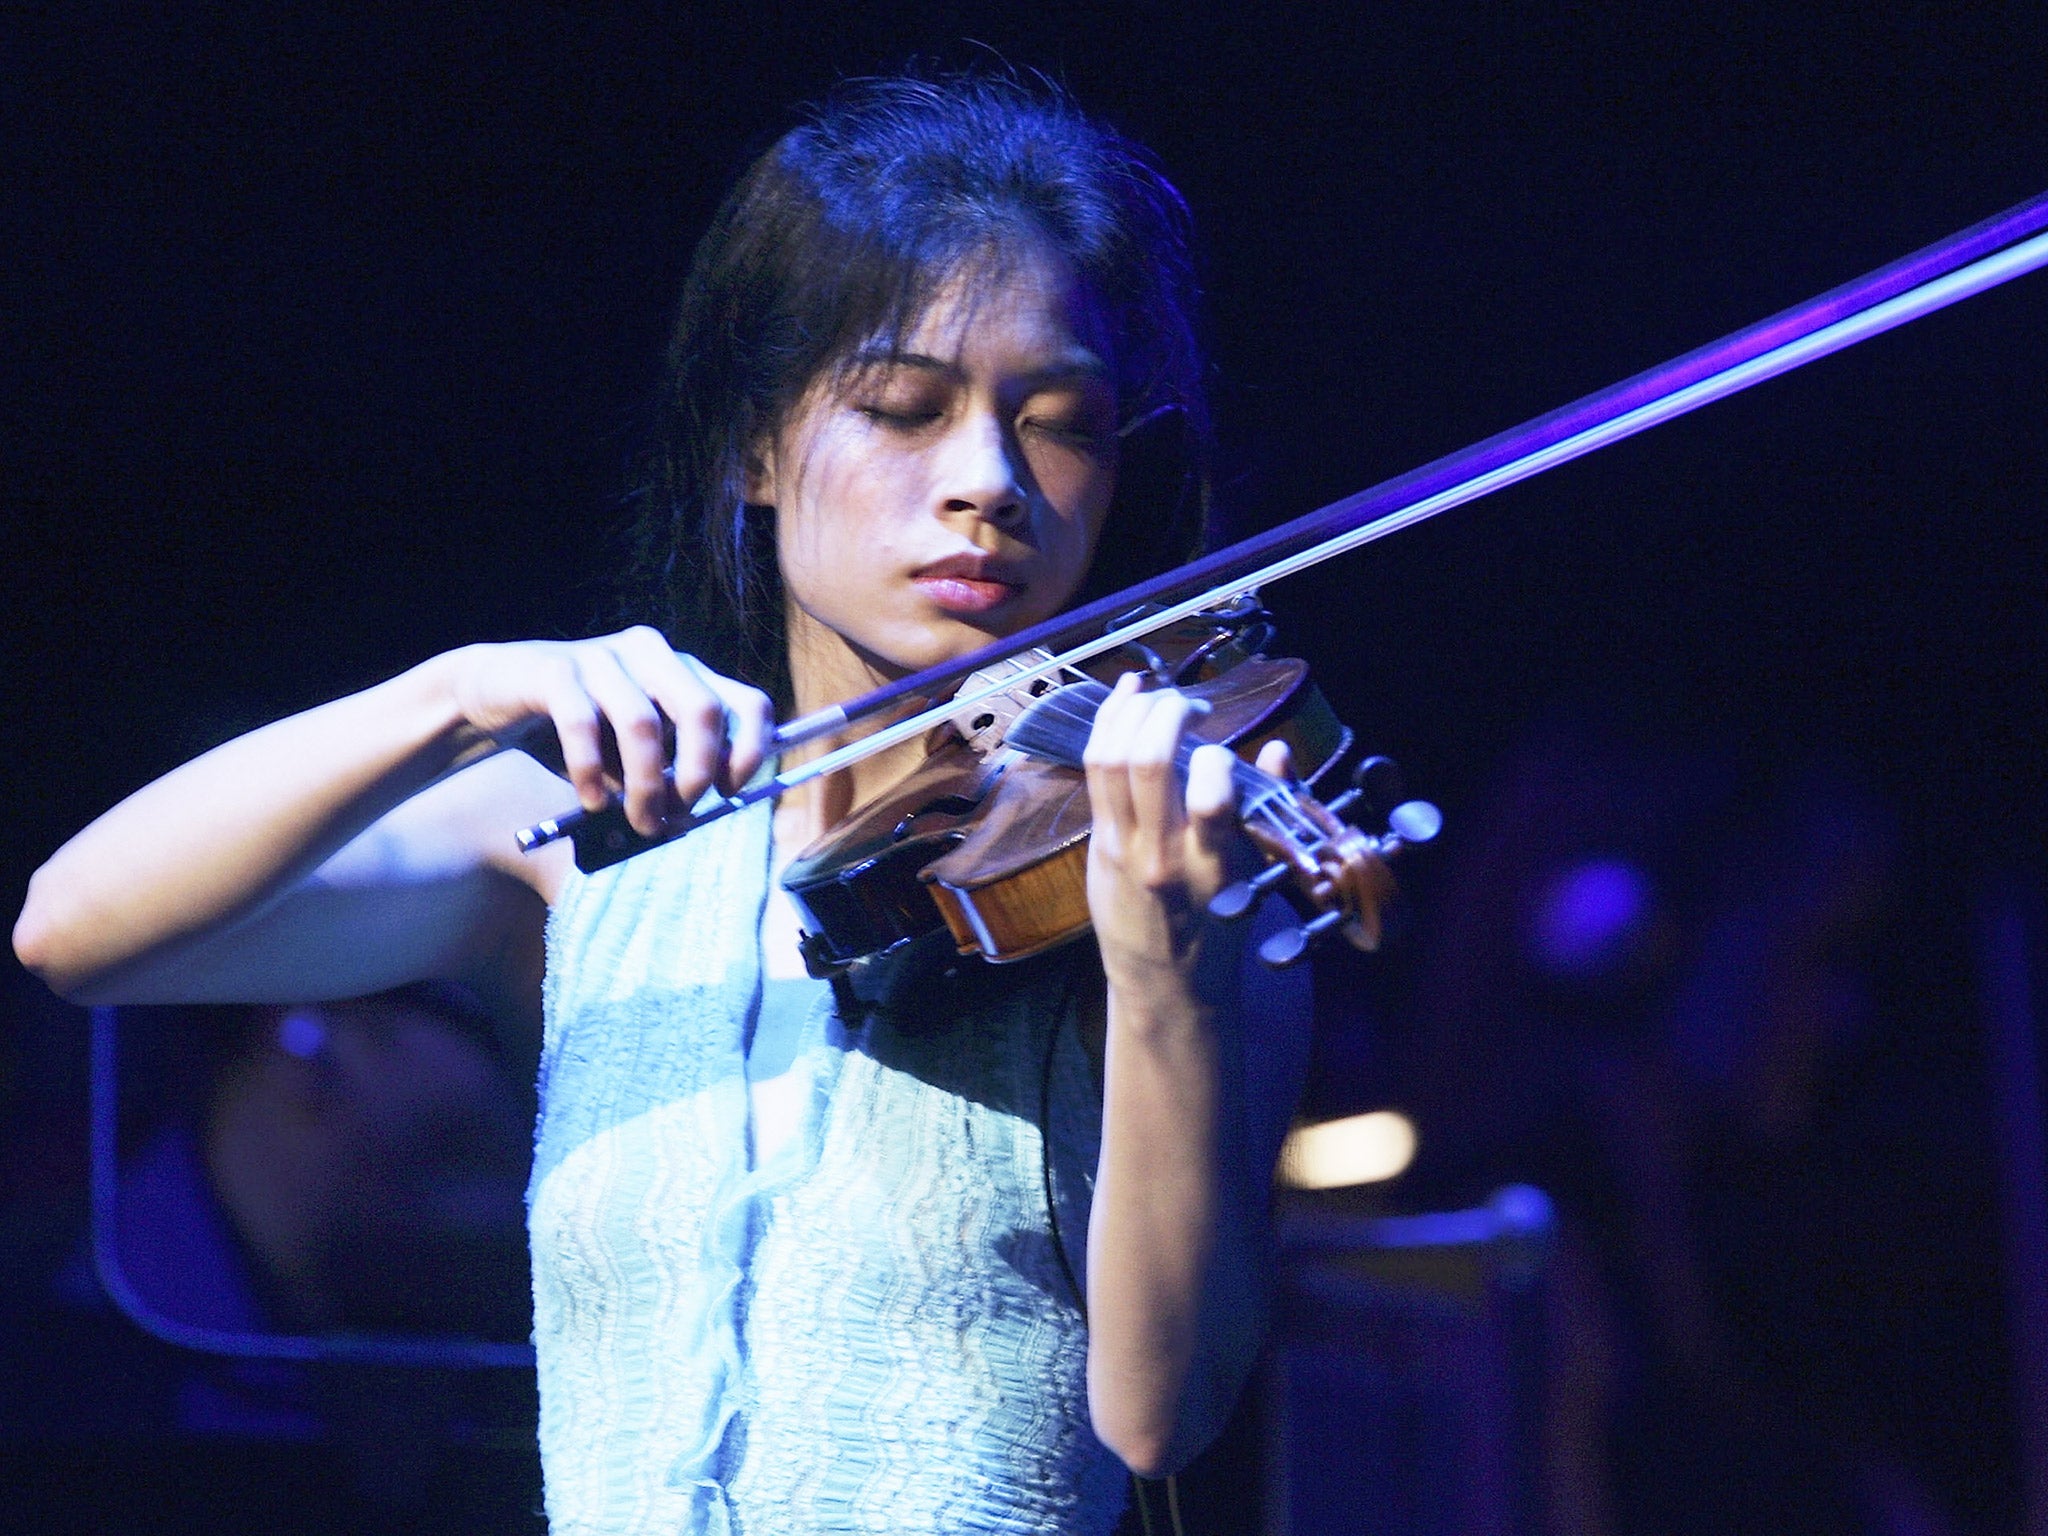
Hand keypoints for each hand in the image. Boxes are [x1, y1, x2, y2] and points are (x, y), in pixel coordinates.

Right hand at [444, 627, 773, 836]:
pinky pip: (582, 725)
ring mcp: (604, 657)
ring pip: (643, 723)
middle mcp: (652, 654)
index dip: (751, 751)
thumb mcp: (633, 750)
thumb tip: (692, 815)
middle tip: (681, 814)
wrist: (494, 691)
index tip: (730, 793)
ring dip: (645, 786)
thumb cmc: (577, 729)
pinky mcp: (556, 670)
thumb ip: (667, 771)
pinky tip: (593, 801)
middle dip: (698, 772)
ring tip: (637, 822)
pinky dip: (591, 772)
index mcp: (683, 671)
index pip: (747, 702)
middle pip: (702, 709)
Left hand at [1081, 673, 1289, 988]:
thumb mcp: (1255, 877)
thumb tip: (1277, 751)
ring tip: (1153, 691)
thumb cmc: (1220, 929)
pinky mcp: (1099, 841)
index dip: (1216, 759)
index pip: (1211, 799)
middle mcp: (1162, 854)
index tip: (1222, 754)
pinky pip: (1095, 771)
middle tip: (1188, 705)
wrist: (1166, 983)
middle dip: (1168, 713)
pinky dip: (1107, 726)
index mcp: (1213, 867)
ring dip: (1130, 711)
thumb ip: (1266, 811)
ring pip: (1110, 760)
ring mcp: (1123, 846)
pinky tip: (1123, 699)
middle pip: (1148, 763)